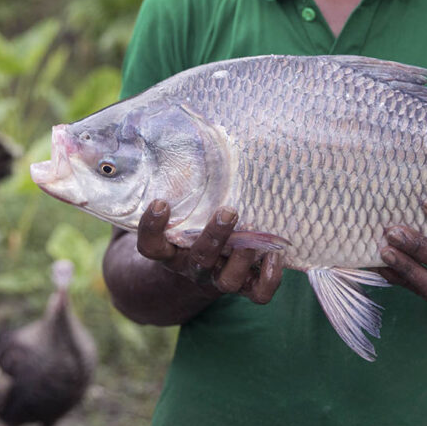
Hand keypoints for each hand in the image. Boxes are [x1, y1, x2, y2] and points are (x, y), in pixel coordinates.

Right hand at [137, 199, 282, 303]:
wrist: (201, 271)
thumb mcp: (181, 209)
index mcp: (171, 251)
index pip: (151, 246)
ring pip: (229, 281)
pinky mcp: (246, 288)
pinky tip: (276, 254)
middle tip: (228, 211)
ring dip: (243, 256)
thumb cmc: (191, 225)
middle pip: (199, 259)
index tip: (161, 202)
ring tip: (254, 232)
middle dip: (214, 236)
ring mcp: (220, 280)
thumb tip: (189, 130)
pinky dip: (270, 278)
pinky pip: (259, 295)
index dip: (152, 228)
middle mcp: (194, 267)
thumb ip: (179, 185)